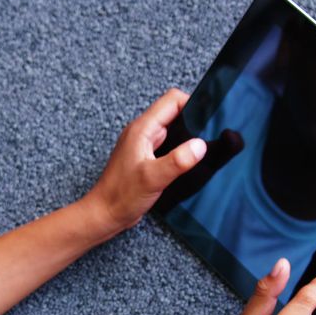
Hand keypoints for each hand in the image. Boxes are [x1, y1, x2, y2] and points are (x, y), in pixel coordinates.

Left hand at [83, 88, 206, 234]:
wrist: (105, 214)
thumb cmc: (121, 196)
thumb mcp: (152, 178)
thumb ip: (177, 160)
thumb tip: (200, 145)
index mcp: (142, 129)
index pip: (172, 100)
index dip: (193, 103)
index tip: (209, 117)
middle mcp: (142, 132)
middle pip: (174, 112)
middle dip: (194, 119)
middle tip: (210, 135)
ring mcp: (144, 145)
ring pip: (172, 129)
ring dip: (188, 135)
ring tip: (203, 148)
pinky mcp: (147, 158)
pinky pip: (168, 144)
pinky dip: (181, 148)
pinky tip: (189, 161)